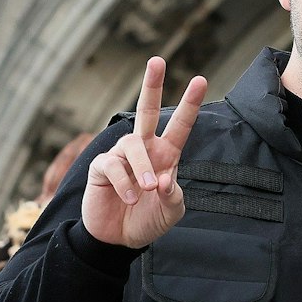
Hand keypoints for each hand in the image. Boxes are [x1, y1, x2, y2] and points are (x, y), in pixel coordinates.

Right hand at [81, 57, 208, 248]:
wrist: (118, 241)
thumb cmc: (147, 220)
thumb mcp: (170, 211)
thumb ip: (173, 195)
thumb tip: (162, 179)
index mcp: (166, 155)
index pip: (180, 125)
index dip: (190, 104)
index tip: (201, 80)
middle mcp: (143, 149)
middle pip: (147, 109)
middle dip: (152, 85)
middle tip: (157, 60)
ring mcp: (120, 156)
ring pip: (133, 144)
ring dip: (141, 167)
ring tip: (145, 190)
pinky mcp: (100, 168)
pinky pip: (112, 165)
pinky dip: (123, 183)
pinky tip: (128, 198)